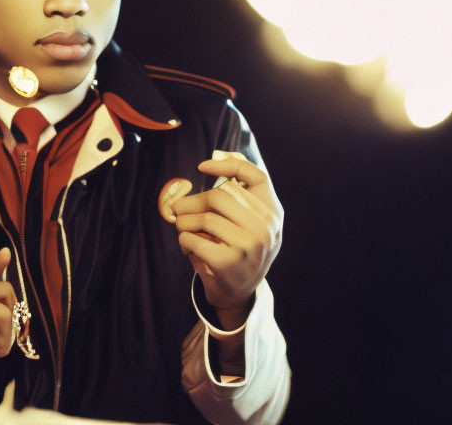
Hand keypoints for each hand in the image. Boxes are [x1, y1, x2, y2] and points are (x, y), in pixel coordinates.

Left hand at [169, 157, 282, 325]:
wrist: (239, 293)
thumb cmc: (238, 248)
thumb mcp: (250, 221)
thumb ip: (239, 193)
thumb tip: (215, 157)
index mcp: (273, 212)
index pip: (256, 176)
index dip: (228, 164)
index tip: (201, 166)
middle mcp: (266, 227)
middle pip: (220, 195)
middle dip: (192, 201)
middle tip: (178, 209)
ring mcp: (249, 245)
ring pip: (203, 217)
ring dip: (184, 222)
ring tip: (183, 228)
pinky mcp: (228, 262)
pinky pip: (193, 238)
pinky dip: (183, 240)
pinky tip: (187, 246)